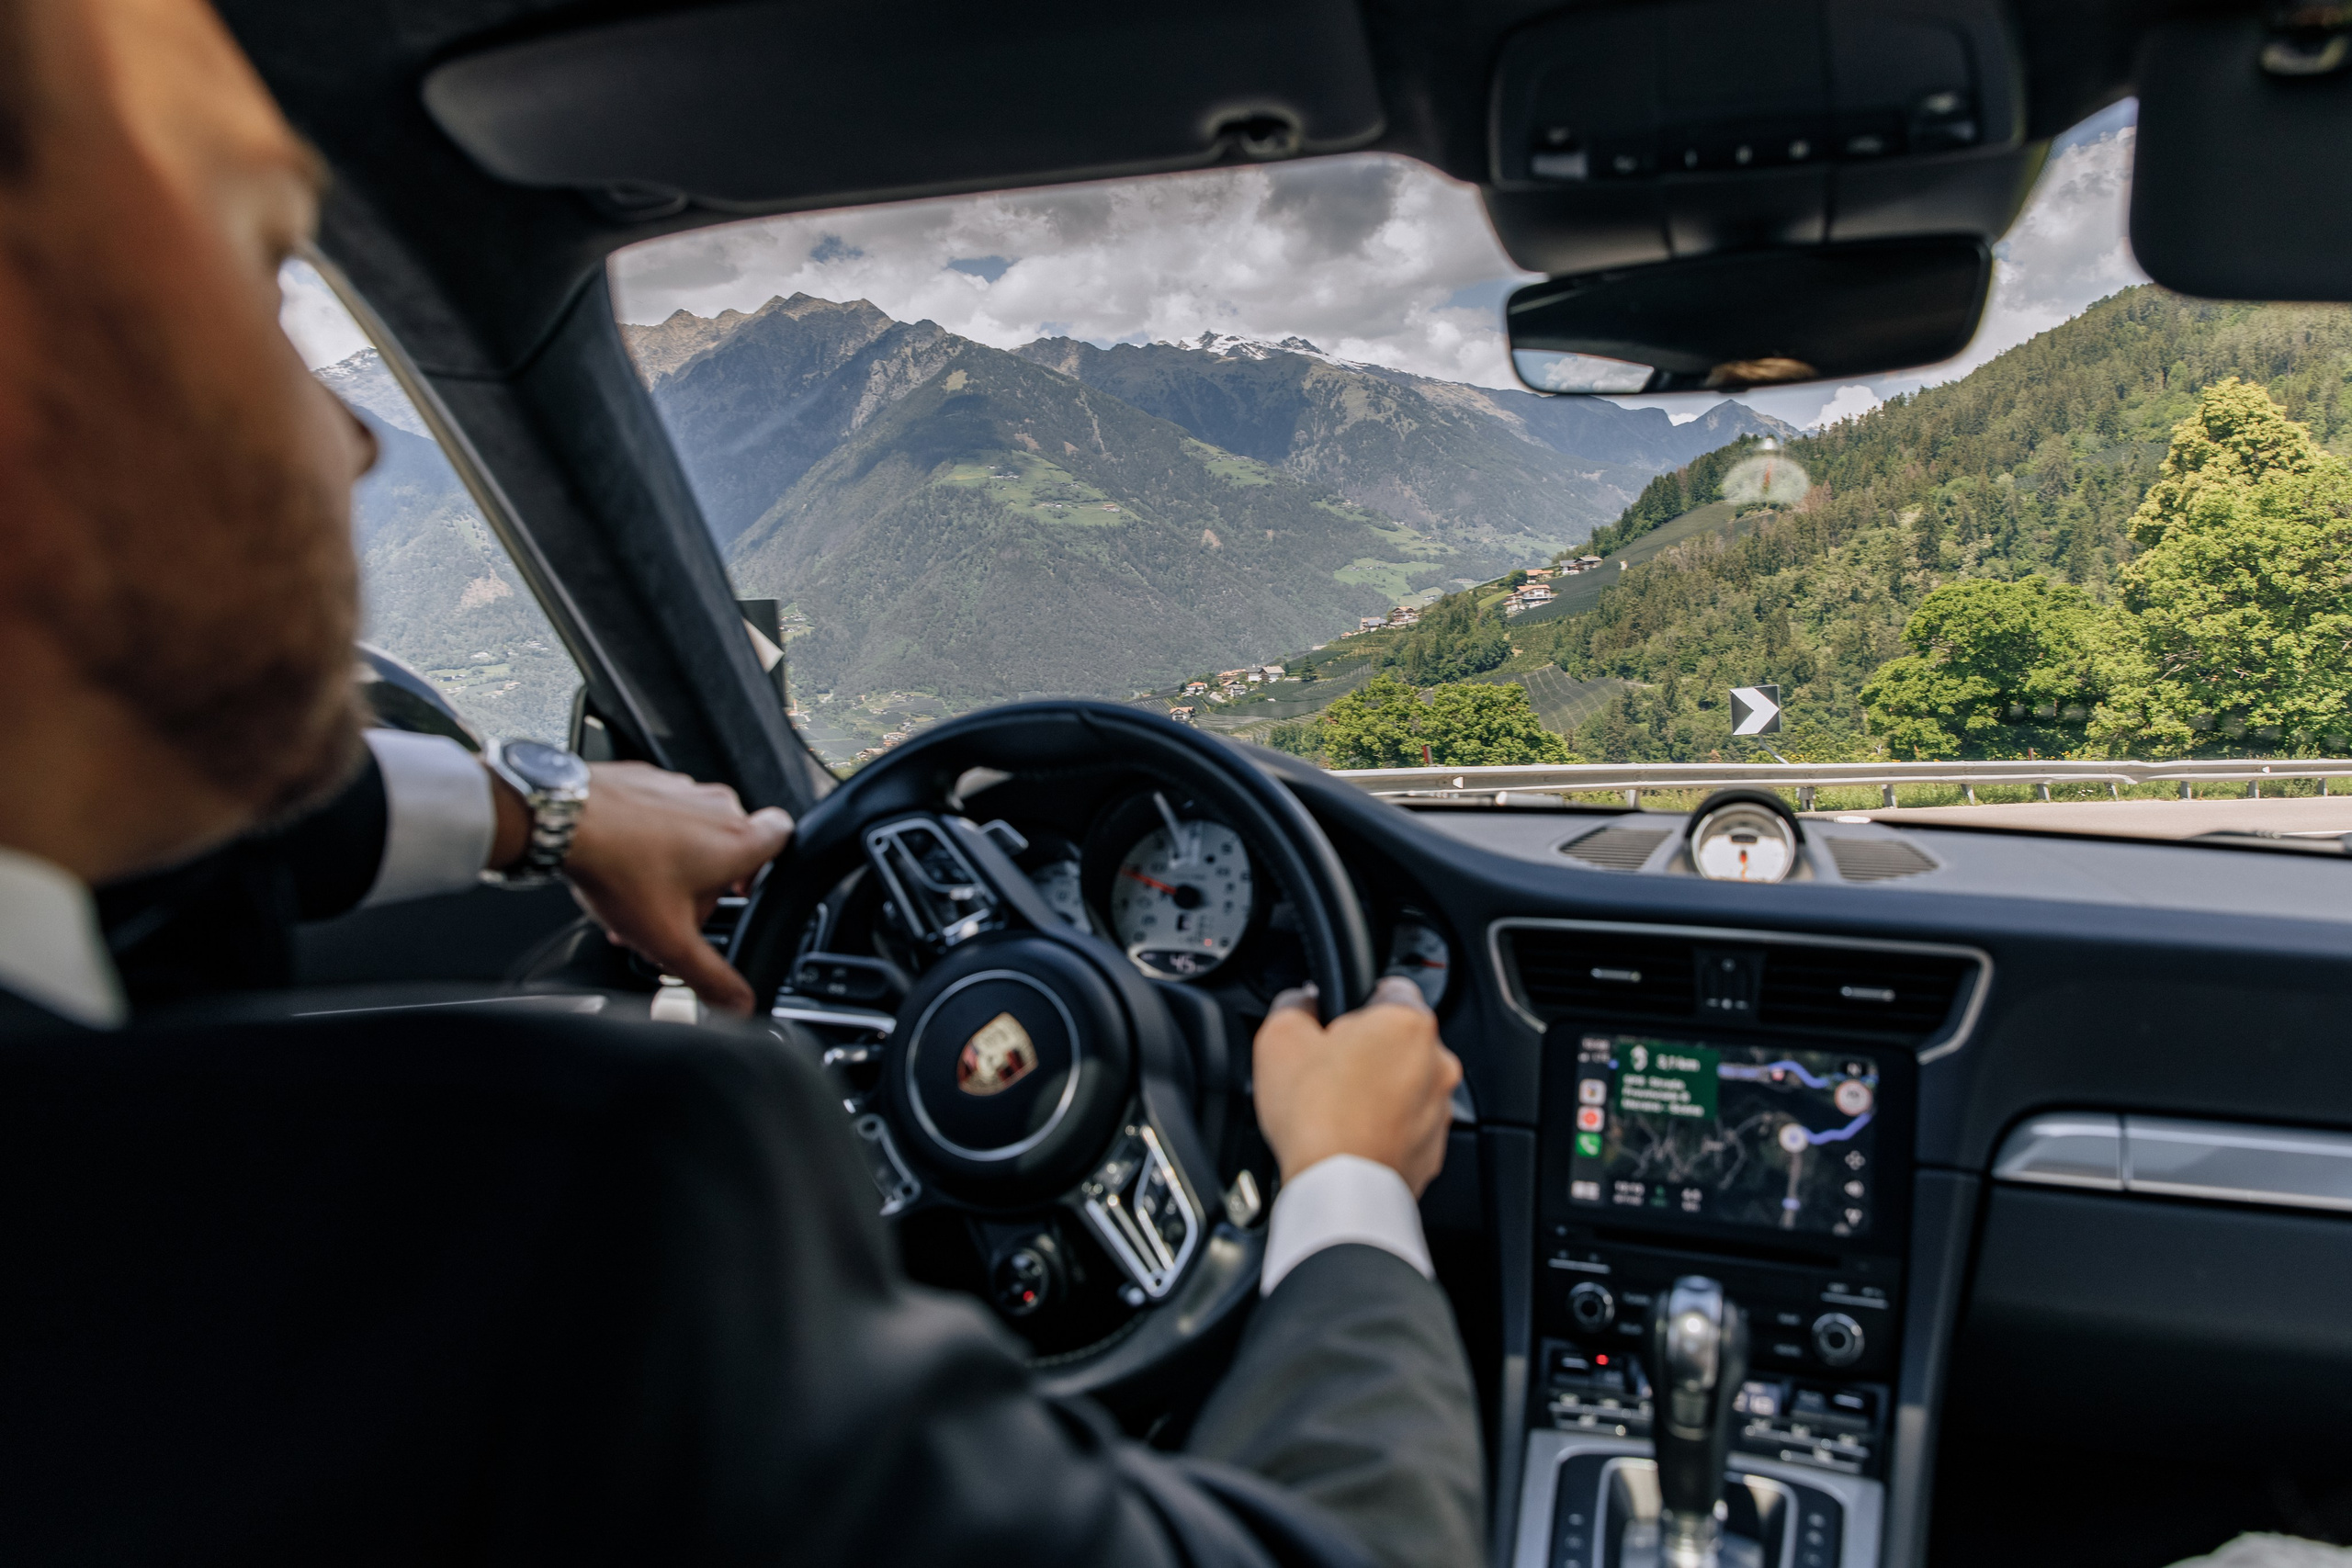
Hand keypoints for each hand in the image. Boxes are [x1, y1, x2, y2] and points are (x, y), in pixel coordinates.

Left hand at [491, 760, 791, 1014]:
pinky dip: (646, 836)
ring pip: (693, 827)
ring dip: (676, 859)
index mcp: (736, 841)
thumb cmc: (618, 869)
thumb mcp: (670, 941)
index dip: (771, 865)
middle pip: (730, 843)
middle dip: (709, 879)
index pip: (785, 835)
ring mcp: (679, 788)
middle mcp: (715, 806)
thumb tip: (740, 1004)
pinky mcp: (646, 779)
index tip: (748, 888)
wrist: (563, 819)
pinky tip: (619, 864)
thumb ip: (711, 977)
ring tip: (640, 893)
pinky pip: (658, 811)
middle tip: (680, 909)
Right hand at [1252, 976, 1462, 1196]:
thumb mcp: (1279, 1038)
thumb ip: (1294, 1004)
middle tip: (1326, 1070)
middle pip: (1396, 1040)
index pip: (1387, 988)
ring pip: (1404, 1084)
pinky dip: (1384, 1127)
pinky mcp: (1433, 1148)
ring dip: (1376, 1089)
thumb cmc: (1317, 1118)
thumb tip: (1301, 1001)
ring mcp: (1439, 1108)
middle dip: (1365, 1050)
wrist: (1339, 1190)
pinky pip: (1406, 1124)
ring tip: (1335, 1108)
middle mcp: (1437, 1062)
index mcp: (1407, 1022)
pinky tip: (1350, 1135)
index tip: (1333, 1023)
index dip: (1352, 1004)